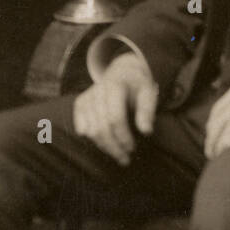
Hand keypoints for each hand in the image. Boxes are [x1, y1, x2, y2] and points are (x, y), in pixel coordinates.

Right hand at [72, 51, 158, 166]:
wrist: (123, 70)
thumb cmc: (138, 85)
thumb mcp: (149, 93)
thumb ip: (147, 111)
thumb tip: (146, 131)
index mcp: (115, 85)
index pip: (115, 118)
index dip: (123, 136)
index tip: (132, 149)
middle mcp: (97, 90)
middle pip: (101, 127)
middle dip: (113, 147)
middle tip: (125, 159)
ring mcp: (87, 96)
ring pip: (90, 130)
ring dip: (104, 147)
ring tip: (118, 156)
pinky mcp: (80, 103)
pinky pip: (81, 126)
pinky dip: (91, 138)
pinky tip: (103, 144)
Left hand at [204, 76, 229, 159]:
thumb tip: (223, 132)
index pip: (218, 110)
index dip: (212, 129)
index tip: (211, 145)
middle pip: (219, 117)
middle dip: (212, 138)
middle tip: (211, 156)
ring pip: (226, 122)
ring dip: (218, 142)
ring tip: (218, 158)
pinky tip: (228, 151)